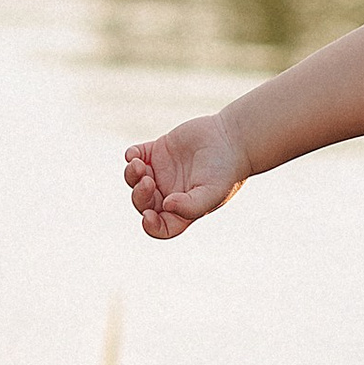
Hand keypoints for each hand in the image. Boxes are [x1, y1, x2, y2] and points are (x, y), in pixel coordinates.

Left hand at [124, 112, 248, 238]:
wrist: (232, 138)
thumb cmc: (226, 169)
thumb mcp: (213, 193)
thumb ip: (191, 206)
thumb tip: (166, 206)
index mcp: (183, 209)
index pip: (161, 226)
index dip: (151, 226)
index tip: (148, 215)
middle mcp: (170, 193)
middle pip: (144, 203)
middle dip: (140, 195)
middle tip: (148, 181)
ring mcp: (162, 172)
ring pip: (135, 180)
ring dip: (131, 175)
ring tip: (138, 165)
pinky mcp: (158, 150)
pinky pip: (136, 155)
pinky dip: (131, 156)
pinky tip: (135, 154)